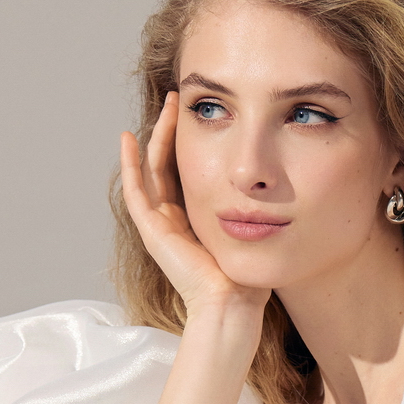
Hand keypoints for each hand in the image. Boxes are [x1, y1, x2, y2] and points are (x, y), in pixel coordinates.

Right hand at [118, 92, 266, 324]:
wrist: (233, 304)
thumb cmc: (249, 277)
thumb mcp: (253, 231)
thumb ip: (256, 209)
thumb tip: (276, 182)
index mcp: (195, 219)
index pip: (187, 170)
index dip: (190, 141)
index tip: (200, 113)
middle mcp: (174, 220)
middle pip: (167, 164)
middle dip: (173, 130)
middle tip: (179, 99)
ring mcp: (159, 225)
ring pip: (152, 170)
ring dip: (157, 137)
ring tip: (166, 107)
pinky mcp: (152, 232)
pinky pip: (135, 192)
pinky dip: (129, 166)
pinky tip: (128, 138)